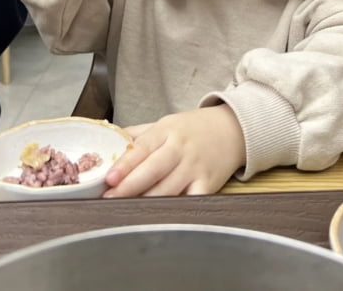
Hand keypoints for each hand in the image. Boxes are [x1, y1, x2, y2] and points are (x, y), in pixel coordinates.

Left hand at [103, 105, 245, 196]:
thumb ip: (139, 135)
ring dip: (147, 202)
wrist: (233, 129)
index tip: (110, 178)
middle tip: (111, 197)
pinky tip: (161, 218)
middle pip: (154, 170)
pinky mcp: (209, 185)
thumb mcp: (167, 124)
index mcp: (167, 131)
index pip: (143, 147)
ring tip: (128, 210)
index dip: (125, 164)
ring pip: (169, 189)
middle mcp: (181, 149)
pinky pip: (191, 201)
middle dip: (130, 186)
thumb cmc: (194, 129)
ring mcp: (195, 168)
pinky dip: (178, 210)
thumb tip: (109, 143)